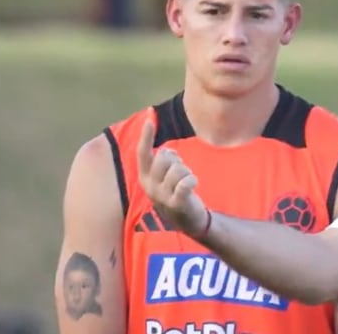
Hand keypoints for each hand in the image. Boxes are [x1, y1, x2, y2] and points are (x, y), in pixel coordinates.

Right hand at [137, 118, 207, 237]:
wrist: (188, 220)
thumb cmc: (176, 193)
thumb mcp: (164, 176)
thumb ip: (163, 161)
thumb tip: (165, 150)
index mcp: (145, 178)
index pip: (143, 153)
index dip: (146, 135)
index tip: (150, 116)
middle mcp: (150, 187)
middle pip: (164, 158)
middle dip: (177, 160)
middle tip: (181, 172)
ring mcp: (162, 196)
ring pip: (178, 169)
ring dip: (187, 172)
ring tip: (186, 183)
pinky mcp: (177, 204)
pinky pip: (186, 183)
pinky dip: (192, 180)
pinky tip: (194, 185)